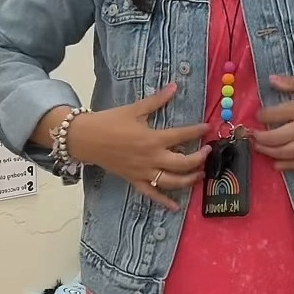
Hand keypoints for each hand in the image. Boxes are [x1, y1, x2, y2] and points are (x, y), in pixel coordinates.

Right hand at [69, 85, 212, 210]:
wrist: (86, 138)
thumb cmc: (110, 121)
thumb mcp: (135, 109)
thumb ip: (157, 100)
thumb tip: (175, 86)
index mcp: (153, 138)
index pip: (182, 135)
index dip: (197, 131)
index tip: (208, 128)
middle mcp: (151, 158)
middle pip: (182, 163)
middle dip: (199, 159)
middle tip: (207, 152)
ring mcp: (143, 172)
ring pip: (171, 181)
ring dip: (189, 180)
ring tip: (200, 174)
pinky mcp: (134, 180)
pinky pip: (152, 194)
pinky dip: (164, 201)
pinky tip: (176, 207)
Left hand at [253, 75, 293, 168]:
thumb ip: (292, 83)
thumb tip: (271, 80)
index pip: (273, 115)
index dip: (261, 116)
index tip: (258, 116)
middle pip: (274, 138)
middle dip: (259, 138)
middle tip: (252, 136)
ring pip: (285, 152)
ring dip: (269, 152)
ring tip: (260, 149)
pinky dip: (288, 166)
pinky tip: (277, 165)